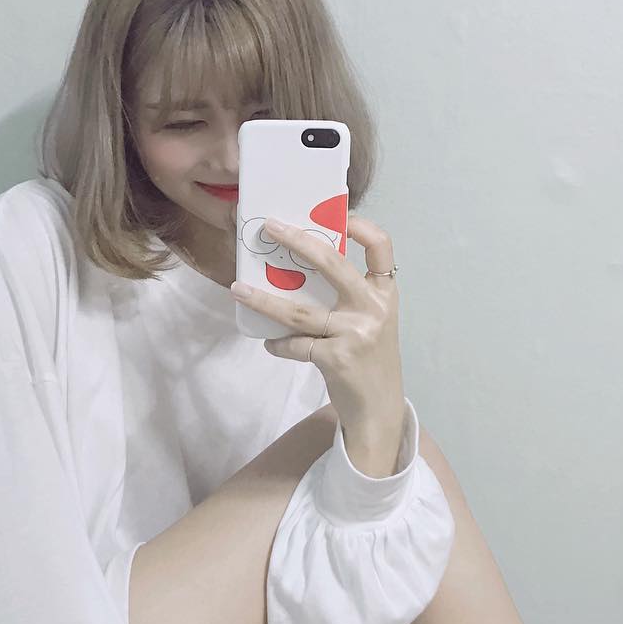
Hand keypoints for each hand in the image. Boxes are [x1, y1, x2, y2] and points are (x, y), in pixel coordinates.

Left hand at [230, 213, 405, 445]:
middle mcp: (373, 308)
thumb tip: (300, 266)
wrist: (379, 408)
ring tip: (238, 289)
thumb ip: (350, 295)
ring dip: (263, 300)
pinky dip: (278, 344)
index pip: (381, 247)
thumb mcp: (371, 320)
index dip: (362, 226)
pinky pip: (295, 344)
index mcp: (384, 293)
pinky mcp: (335, 358)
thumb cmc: (369, 358)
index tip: (338, 215)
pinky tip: (270, 343)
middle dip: (296, 240)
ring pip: (299, 310)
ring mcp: (354, 333)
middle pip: (332, 263)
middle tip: (269, 228)